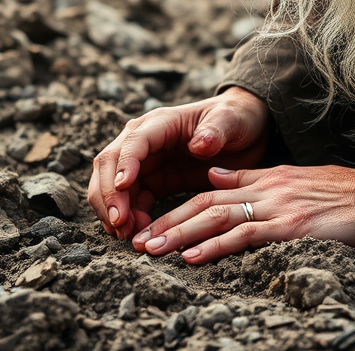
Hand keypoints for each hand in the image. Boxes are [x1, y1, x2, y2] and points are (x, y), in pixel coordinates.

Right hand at [88, 87, 268, 240]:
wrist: (245, 130)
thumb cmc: (236, 119)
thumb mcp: (232, 121)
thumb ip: (216, 131)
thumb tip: (200, 144)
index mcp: (162, 122)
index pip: (134, 141)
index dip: (125, 163)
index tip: (123, 188)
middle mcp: (146, 140)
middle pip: (110, 163)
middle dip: (109, 194)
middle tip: (120, 223)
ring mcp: (147, 161)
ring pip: (114, 185)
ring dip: (114, 210)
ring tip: (128, 234)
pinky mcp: (154, 181)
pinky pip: (131, 200)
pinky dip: (128, 217)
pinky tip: (138, 233)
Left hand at [131, 163, 354, 262]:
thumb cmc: (342, 195)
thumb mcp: (295, 178)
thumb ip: (254, 179)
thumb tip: (215, 177)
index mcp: (268, 178)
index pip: (213, 192)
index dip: (180, 209)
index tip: (152, 226)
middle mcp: (268, 189)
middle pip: (207, 203)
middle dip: (169, 222)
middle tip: (138, 241)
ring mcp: (278, 206)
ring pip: (219, 217)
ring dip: (181, 234)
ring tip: (151, 250)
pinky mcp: (290, 226)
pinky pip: (246, 234)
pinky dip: (216, 246)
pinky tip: (193, 257)